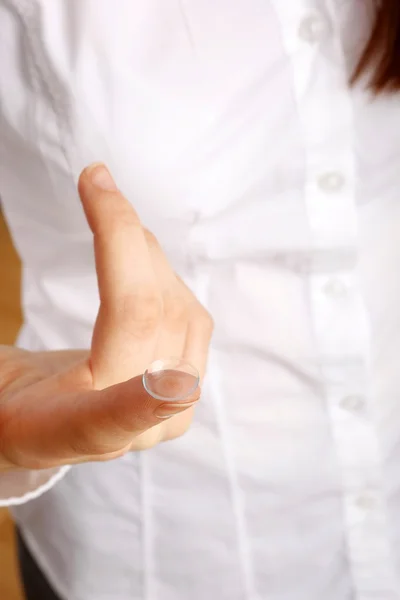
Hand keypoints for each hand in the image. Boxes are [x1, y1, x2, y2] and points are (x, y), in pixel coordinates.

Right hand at [0, 164, 212, 470]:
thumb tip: (91, 309)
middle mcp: (134, 429)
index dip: (144, 400)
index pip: (110, 420)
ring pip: (180, 308)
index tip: (175, 382)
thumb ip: (7, 363)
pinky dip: (161, 268)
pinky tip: (137, 254)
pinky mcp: (189, 382)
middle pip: (149, 320)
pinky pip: (190, 311)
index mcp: (69, 431)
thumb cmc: (11, 400)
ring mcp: (171, 408)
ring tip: (110, 219)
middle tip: (96, 183)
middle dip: (125, 238)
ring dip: (143, 250)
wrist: (46, 422)